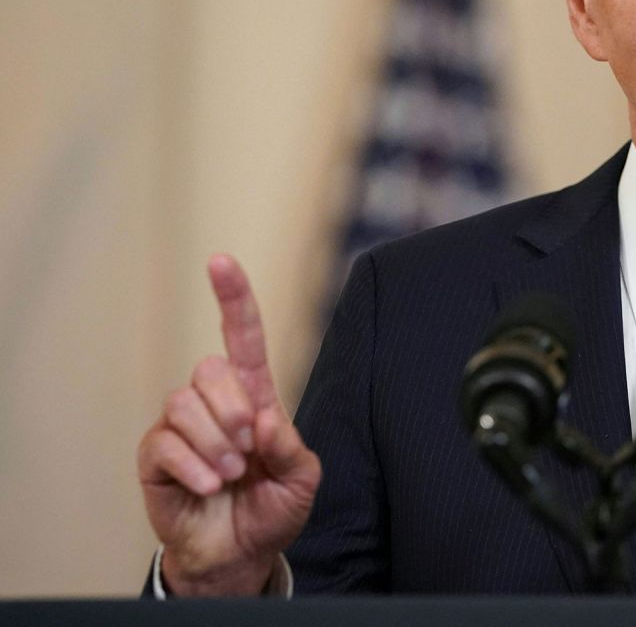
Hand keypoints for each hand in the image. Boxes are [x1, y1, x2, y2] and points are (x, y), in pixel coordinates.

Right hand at [137, 255, 321, 595]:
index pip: (241, 336)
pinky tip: (209, 486)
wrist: (239, 554)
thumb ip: (291, 446)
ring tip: (230, 475)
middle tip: (248, 450)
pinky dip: (193, 466)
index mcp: (253, 395)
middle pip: (211, 368)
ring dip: (215, 443)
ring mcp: (180, 425)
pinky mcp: (154, 454)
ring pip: (184, 402)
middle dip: (234, 409)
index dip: (233, 298)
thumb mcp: (301, 479)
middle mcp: (213, 402)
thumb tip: (262, 419)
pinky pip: (164, 441)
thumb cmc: (271, 508)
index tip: (220, 260)